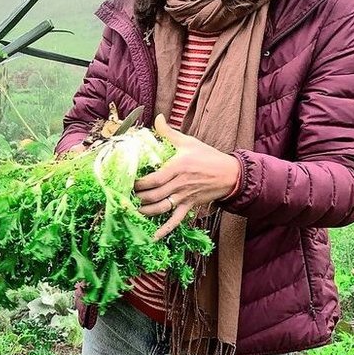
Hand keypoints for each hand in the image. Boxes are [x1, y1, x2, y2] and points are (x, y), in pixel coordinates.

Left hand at [134, 115, 241, 240]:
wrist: (230, 174)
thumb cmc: (208, 156)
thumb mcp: (188, 142)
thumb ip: (169, 132)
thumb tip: (158, 118)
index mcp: (177, 167)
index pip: (153, 179)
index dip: (137, 183)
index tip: (126, 182)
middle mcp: (179, 184)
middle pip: (153, 195)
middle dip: (136, 197)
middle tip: (124, 196)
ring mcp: (184, 197)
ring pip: (160, 208)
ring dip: (145, 211)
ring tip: (132, 210)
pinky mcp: (189, 206)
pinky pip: (175, 221)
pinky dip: (164, 230)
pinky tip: (153, 237)